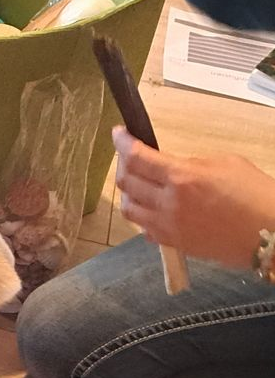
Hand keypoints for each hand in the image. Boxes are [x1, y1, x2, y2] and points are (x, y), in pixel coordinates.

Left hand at [113, 127, 274, 269]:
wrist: (271, 236)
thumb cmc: (256, 195)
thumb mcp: (225, 164)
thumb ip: (190, 163)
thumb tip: (171, 166)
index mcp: (181, 177)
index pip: (137, 157)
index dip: (122, 142)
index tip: (118, 133)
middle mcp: (168, 203)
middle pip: (126, 181)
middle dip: (123, 164)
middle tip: (130, 156)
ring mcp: (168, 227)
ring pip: (128, 208)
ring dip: (128, 192)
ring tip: (138, 183)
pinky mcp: (173, 244)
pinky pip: (144, 228)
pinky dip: (143, 215)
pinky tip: (153, 207)